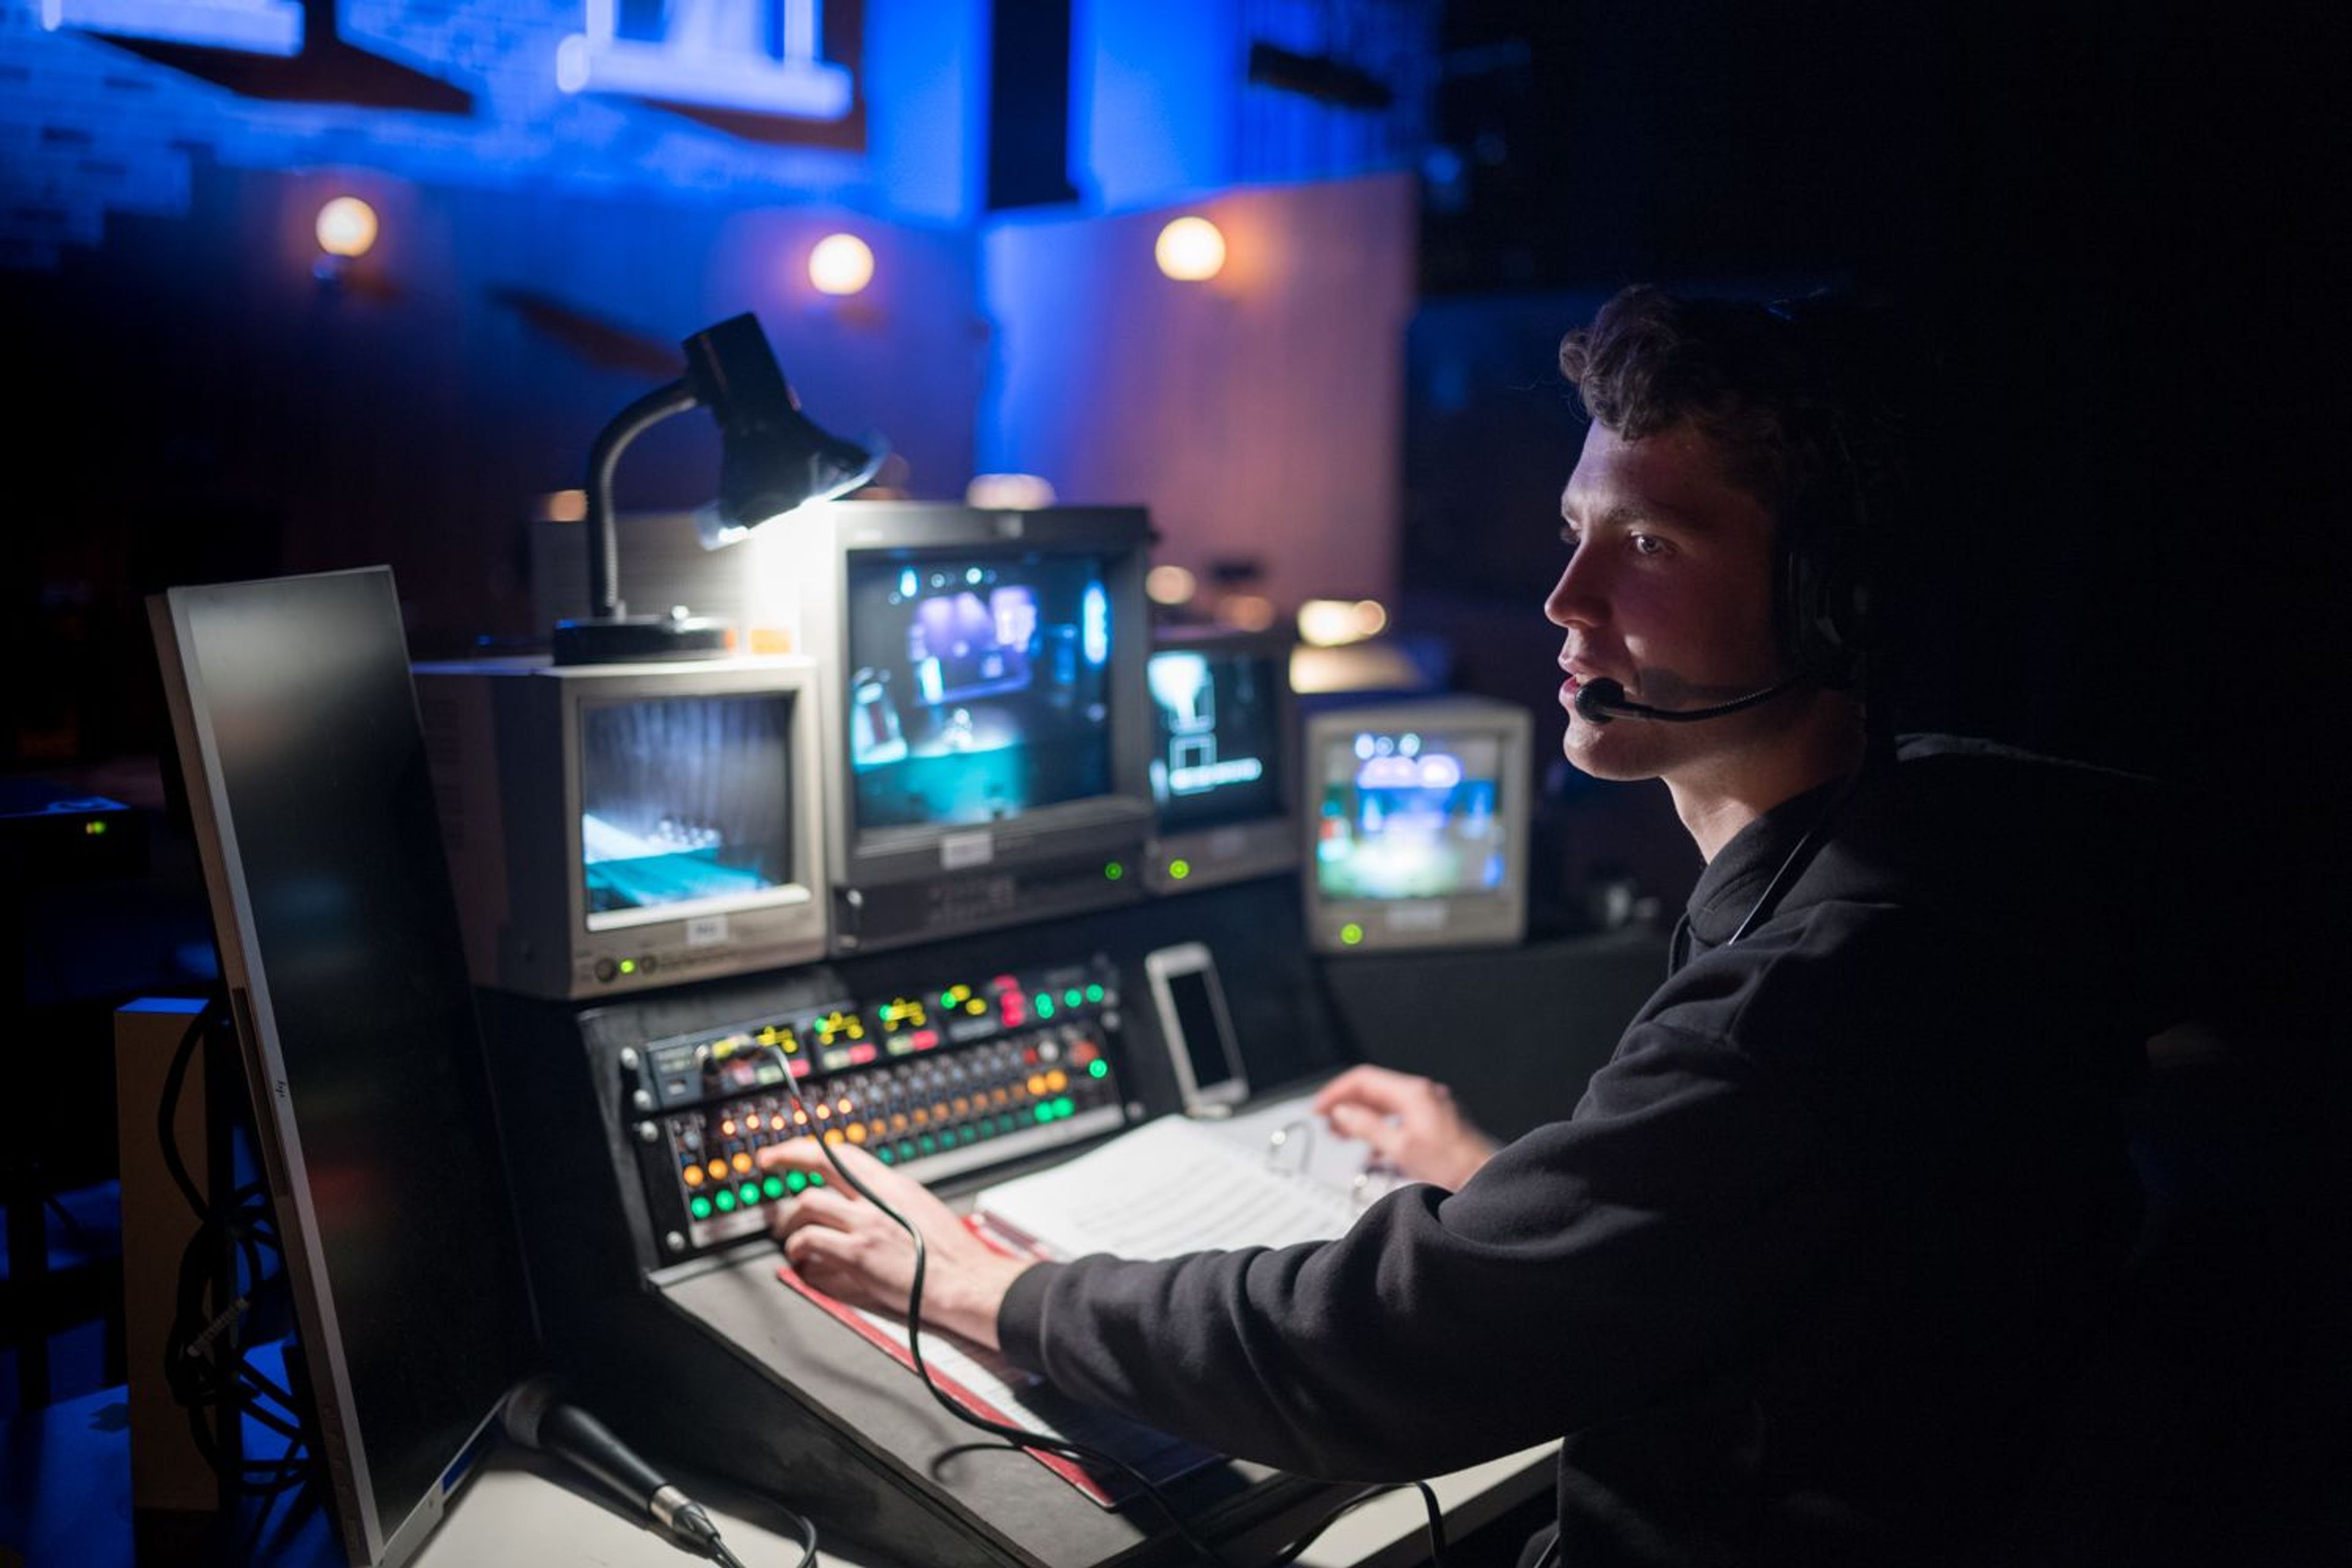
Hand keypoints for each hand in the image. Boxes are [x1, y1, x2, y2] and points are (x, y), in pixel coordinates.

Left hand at [759, 1138, 1033, 1349]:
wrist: (967, 1282)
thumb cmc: (952, 1256)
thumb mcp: (922, 1210)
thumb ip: (889, 1203)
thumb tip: (860, 1205)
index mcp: (895, 1184)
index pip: (843, 1152)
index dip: (809, 1146)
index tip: (789, 1150)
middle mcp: (878, 1197)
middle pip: (819, 1165)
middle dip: (786, 1160)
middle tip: (768, 1164)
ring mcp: (867, 1225)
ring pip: (807, 1205)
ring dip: (790, 1222)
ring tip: (790, 1236)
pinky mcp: (858, 1254)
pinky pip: (810, 1242)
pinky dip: (798, 1251)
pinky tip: (802, 1260)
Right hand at [1309, 1066, 1497, 1189]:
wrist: (1486, 1180)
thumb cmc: (1452, 1167)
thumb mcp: (1400, 1148)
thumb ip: (1367, 1127)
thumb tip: (1342, 1113)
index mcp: (1413, 1093)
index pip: (1364, 1079)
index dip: (1337, 1092)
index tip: (1319, 1109)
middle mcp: (1423, 1095)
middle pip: (1374, 1091)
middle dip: (1347, 1106)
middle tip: (1327, 1124)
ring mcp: (1431, 1108)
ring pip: (1387, 1106)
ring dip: (1363, 1118)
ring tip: (1342, 1135)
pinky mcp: (1437, 1125)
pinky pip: (1401, 1120)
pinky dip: (1382, 1130)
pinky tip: (1373, 1151)